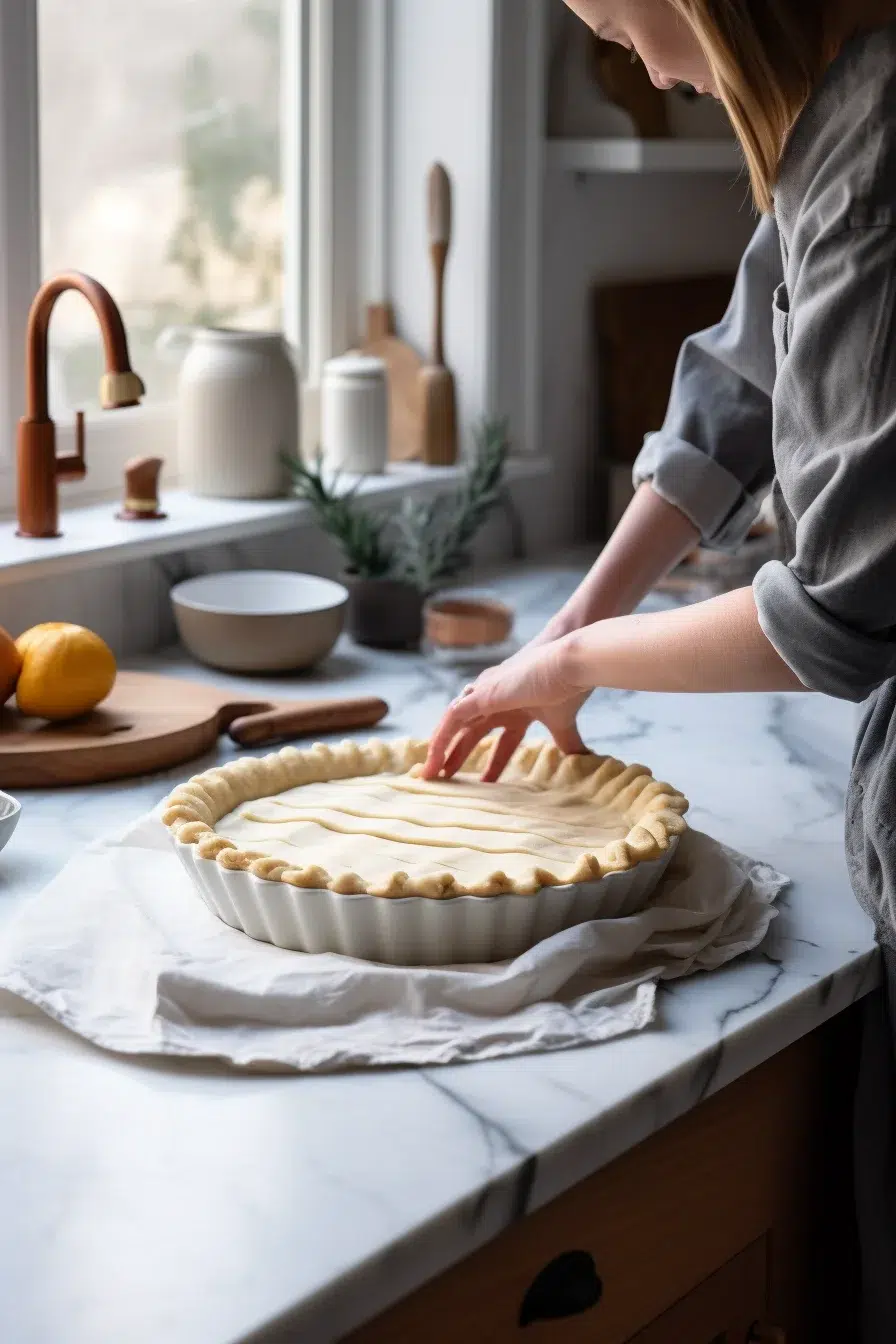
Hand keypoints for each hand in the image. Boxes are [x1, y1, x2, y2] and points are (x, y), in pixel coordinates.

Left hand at [422, 639, 590, 781]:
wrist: (568, 661)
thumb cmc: (568, 684)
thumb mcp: (564, 723)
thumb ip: (568, 743)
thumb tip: (585, 762)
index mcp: (517, 708)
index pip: (500, 740)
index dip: (492, 762)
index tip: (485, 783)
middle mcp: (497, 700)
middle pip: (471, 734)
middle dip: (459, 756)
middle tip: (446, 779)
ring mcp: (487, 695)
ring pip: (456, 726)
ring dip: (444, 750)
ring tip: (434, 774)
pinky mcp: (480, 695)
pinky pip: (451, 720)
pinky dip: (440, 739)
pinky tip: (434, 757)